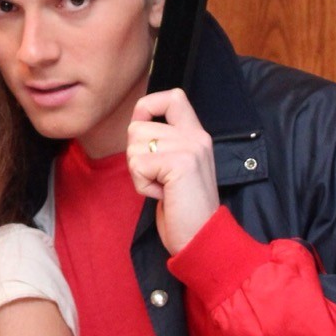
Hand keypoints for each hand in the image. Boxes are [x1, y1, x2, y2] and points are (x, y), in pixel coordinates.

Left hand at [128, 88, 220, 254]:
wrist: (201, 238)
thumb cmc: (183, 208)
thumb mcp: (177, 167)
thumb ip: (165, 143)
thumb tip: (136, 124)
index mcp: (197, 134)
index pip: (173, 97)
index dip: (147, 107)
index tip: (142, 129)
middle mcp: (196, 136)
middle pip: (138, 128)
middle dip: (137, 157)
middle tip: (159, 179)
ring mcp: (190, 148)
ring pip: (134, 146)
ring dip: (139, 173)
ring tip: (163, 188)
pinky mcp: (181, 163)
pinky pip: (138, 165)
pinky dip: (142, 185)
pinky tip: (163, 195)